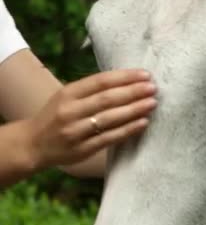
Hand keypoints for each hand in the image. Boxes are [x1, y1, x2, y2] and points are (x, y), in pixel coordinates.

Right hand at [21, 69, 156, 170]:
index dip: (125, 77)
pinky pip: (109, 138)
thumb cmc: (57, 115)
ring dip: (134, 110)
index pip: (100, 81)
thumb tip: (129, 80)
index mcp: (68, 93)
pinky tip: (143, 123)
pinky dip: (128, 130)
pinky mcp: (82, 149)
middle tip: (153, 88)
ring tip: (152, 103)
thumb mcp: (67, 96)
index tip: (145, 75)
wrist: (32, 144)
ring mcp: (75, 131)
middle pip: (107, 99)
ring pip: (110, 118)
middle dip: (133, 92)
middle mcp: (70, 111)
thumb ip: (92, 89)